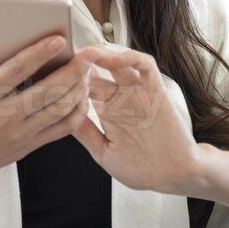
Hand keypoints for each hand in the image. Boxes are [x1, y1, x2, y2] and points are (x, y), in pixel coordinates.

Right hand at [0, 30, 95, 178]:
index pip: (17, 69)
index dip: (40, 53)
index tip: (59, 39)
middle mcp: (5, 115)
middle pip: (47, 90)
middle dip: (72, 70)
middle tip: (87, 55)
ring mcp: (21, 132)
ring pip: (59, 108)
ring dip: (78, 89)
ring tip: (86, 72)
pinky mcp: (32, 144)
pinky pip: (62, 128)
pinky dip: (77, 112)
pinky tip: (82, 97)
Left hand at [69, 45, 205, 194]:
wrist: (176, 175)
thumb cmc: (143, 169)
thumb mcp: (105, 153)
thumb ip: (85, 134)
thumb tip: (61, 116)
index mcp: (108, 112)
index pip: (84, 88)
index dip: (69, 81)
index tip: (52, 76)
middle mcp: (122, 98)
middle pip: (97, 71)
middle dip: (80, 63)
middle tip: (65, 57)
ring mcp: (139, 93)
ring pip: (118, 62)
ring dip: (102, 54)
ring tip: (86, 52)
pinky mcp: (156, 90)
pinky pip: (145, 66)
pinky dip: (131, 57)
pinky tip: (115, 58)